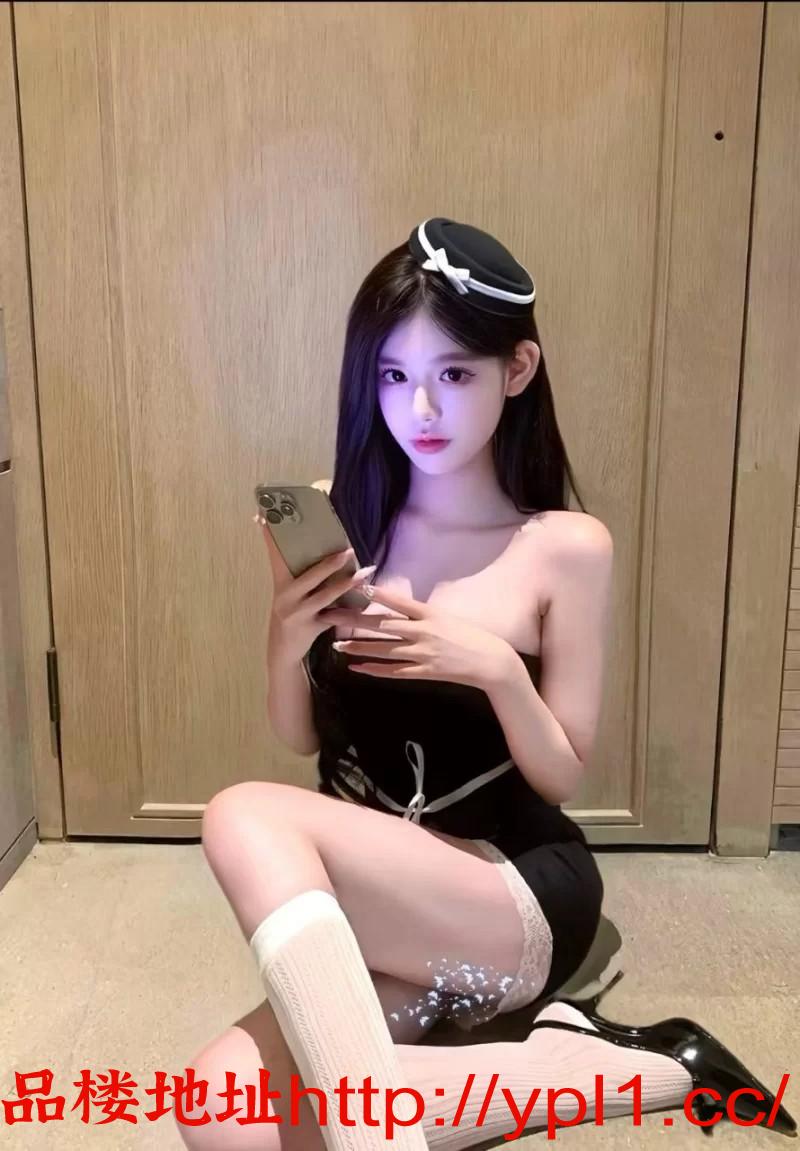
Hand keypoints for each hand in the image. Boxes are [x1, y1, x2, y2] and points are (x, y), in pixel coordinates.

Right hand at [257, 518, 375, 664]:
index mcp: (280, 584)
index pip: (275, 555)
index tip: (263, 516)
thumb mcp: (288, 595)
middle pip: (309, 576)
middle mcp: (286, 597)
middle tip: (348, 550)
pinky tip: (365, 603)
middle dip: (329, 563)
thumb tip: (325, 551)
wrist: (282, 652)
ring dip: (348, 584)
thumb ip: (299, 575)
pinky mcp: (310, 628)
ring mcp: (298, 613)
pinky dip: (351, 611)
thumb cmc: (290, 616)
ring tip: (365, 573)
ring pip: (326, 595)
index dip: (270, 536)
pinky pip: (335, 617)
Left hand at [320, 584, 516, 689]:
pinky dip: (374, 670)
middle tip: (331, 616)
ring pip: (383, 650)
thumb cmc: (469, 636)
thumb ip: (422, 614)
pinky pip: (394, 672)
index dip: (377, 594)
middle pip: (383, 626)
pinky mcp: (424, 672)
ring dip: (358, 648)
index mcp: (430, 614)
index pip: (399, 602)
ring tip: (336, 646)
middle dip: (354, 621)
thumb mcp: (447, 617)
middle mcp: (423, 632)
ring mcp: (423, 654)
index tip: (356, 588)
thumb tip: (397, 608)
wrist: (491, 661)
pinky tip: (357, 669)